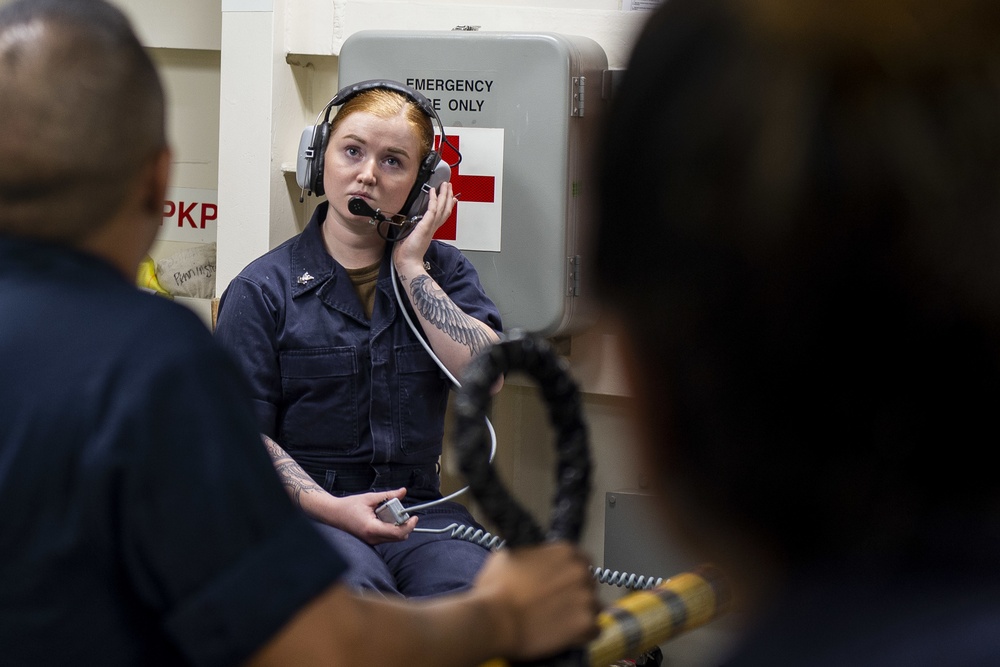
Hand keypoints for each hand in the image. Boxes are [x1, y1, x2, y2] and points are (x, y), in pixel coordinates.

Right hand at [320, 488, 417, 544]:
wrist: (333, 514)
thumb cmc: (348, 506)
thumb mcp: (370, 497)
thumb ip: (388, 495)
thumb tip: (402, 492)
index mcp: (372, 528)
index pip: (397, 533)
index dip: (409, 525)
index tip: (414, 517)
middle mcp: (372, 538)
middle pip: (398, 537)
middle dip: (404, 525)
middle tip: (402, 512)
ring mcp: (371, 542)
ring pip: (393, 538)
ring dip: (397, 526)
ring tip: (388, 512)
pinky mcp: (370, 541)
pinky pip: (386, 537)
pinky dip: (390, 528)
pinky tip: (383, 517)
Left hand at [392, 181, 455, 271]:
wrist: (408, 263)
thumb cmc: (407, 254)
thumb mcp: (410, 237)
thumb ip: (412, 229)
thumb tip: (407, 223)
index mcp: (430, 231)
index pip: (441, 216)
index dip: (448, 206)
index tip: (452, 199)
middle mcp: (433, 228)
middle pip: (445, 209)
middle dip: (448, 197)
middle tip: (450, 187)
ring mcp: (430, 226)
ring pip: (441, 208)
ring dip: (444, 195)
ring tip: (446, 185)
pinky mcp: (425, 226)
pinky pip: (432, 210)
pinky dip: (433, 200)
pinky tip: (433, 192)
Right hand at [474, 541, 599, 659]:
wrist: (494, 620)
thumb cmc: (495, 588)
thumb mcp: (507, 557)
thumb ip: (529, 556)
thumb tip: (528, 562)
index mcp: (564, 552)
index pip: (582, 560)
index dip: (571, 573)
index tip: (561, 583)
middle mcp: (580, 572)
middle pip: (589, 583)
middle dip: (577, 593)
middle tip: (558, 604)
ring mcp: (586, 599)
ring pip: (595, 606)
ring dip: (582, 613)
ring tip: (562, 622)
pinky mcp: (585, 625)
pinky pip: (594, 630)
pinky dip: (584, 634)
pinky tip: (567, 636)